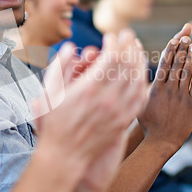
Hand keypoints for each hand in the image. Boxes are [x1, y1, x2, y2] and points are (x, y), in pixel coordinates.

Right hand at [34, 29, 146, 191]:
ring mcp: (118, 111)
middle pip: (128, 65)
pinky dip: (143, 81)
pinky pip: (140, 97)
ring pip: (138, 79)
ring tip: (136, 48)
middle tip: (128, 34)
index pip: (112, 57)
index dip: (115, 43)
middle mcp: (107, 99)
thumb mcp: (49, 94)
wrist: (65, 157)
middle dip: (129, 45)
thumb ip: (60, 67)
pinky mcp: (123, 122)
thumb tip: (71, 47)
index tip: (111, 36)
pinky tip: (141, 73)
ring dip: (139, 60)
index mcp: (88, 89)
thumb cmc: (54, 124)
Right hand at [138, 35, 191, 156]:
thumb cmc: (148, 124)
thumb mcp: (138, 104)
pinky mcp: (191, 103)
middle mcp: (168, 89)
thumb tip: (130, 77)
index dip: (170, 50)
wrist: (161, 141)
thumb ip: (137, 90)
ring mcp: (180, 96)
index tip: (174, 40)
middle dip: (182, 49)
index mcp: (155, 88)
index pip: (163, 64)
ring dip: (191, 57)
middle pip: (176, 64)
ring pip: (187, 72)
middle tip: (187, 37)